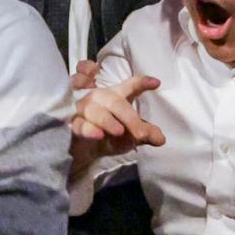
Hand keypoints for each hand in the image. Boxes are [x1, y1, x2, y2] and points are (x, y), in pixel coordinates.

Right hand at [65, 70, 164, 193]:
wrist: (86, 151)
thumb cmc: (110, 135)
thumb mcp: (130, 135)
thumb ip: (145, 133)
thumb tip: (161, 139)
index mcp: (117, 96)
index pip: (130, 86)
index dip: (141, 83)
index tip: (156, 83)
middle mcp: (100, 97)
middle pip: (114, 100)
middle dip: (129, 117)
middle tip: (141, 133)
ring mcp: (84, 108)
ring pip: (95, 110)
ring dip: (107, 120)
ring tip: (120, 131)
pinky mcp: (73, 123)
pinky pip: (79, 124)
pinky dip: (88, 129)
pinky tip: (98, 134)